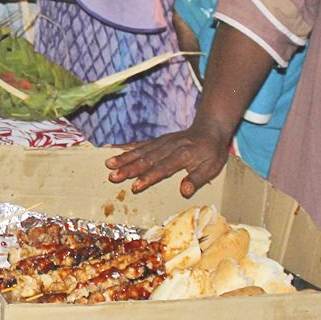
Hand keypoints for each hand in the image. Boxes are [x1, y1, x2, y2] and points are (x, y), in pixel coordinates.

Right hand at [105, 118, 233, 195]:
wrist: (210, 128)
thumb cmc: (212, 152)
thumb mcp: (212, 168)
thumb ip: (197, 179)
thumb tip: (184, 191)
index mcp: (183, 155)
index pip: (163, 168)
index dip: (149, 177)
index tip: (135, 186)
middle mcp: (169, 147)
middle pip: (147, 158)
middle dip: (129, 168)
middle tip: (113, 176)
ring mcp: (161, 142)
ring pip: (140, 150)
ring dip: (123, 157)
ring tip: (108, 164)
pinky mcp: (157, 140)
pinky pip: (139, 143)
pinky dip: (124, 146)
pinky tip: (110, 148)